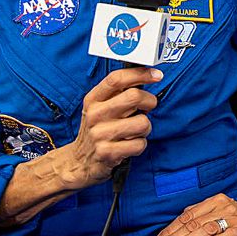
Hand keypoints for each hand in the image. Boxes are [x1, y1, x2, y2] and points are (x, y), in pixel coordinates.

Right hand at [58, 66, 161, 189]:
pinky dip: (140, 145)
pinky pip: (140, 144)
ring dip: (145, 128)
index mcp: (93, 99)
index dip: (140, 74)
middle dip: (149, 101)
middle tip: (146, 108)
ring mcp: (100, 134)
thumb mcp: (99, 107)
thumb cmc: (98, 130)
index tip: (156, 75)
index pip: (117, 79)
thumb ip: (118, 92)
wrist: (80, 161)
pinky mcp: (108, 153)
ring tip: (134, 131)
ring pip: (143, 122)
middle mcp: (95, 114)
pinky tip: (129, 145)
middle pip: (134, 96)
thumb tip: (147, 76)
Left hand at [150, 176, 236, 235]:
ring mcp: (233, 217)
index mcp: (213, 202)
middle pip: (192, 223)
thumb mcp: (219, 213)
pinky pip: (228, 235)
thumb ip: (201, 218)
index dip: (169, 231)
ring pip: (206, 228)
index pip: (185, 217)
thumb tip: (176, 229)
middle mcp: (221, 207)